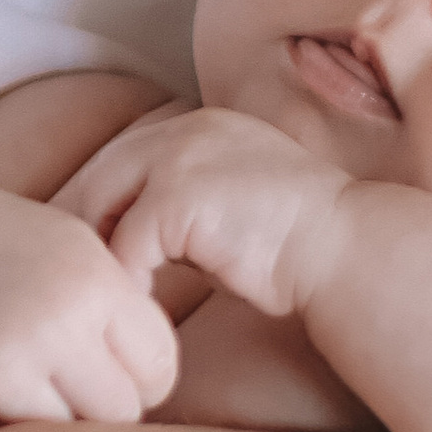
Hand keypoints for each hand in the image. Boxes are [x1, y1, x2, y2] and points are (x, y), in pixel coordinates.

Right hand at [0, 169, 179, 431]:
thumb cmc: (11, 253)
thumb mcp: (80, 254)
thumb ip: (127, 317)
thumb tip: (160, 403)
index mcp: (91, 281)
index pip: (157, 370)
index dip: (140, 372)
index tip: (109, 357)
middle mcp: (48, 325)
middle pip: (119, 413)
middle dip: (100, 402)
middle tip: (65, 374)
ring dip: (55, 424)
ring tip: (27, 381)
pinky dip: (2, 429)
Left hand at [58, 108, 350, 320]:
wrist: (344, 250)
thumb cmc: (293, 244)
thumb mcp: (227, 208)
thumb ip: (178, 209)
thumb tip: (127, 240)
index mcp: (200, 125)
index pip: (124, 155)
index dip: (102, 200)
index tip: (95, 244)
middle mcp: (185, 130)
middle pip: (102, 172)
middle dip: (88, 223)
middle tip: (87, 272)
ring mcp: (179, 158)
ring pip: (103, 204)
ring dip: (104, 251)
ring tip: (113, 291)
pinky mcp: (177, 197)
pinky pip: (127, 245)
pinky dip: (129, 279)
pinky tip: (142, 305)